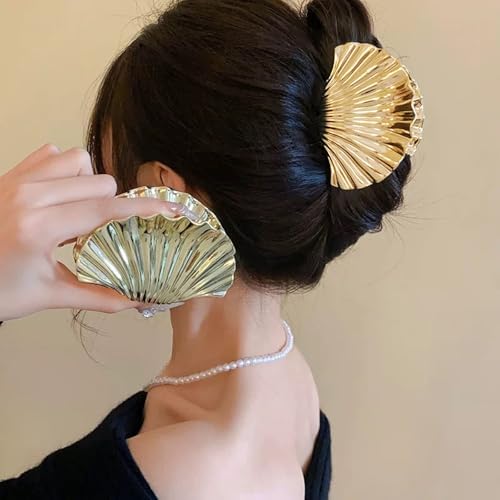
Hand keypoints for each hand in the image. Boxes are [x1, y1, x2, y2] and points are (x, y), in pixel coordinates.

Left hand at [0, 144, 177, 320]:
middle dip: (110, 206)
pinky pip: (51, 154)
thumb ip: (99, 296)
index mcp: (38, 227)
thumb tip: (138, 301)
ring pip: (78, 160)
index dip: (143, 208)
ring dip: (88, 183)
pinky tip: (58, 194)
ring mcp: (16, 179)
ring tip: (77, 209)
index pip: (106, 210)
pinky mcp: (10, 172)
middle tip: (96, 230)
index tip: (169, 208)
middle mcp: (28, 195)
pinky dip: (64, 170)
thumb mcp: (49, 295)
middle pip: (100, 182)